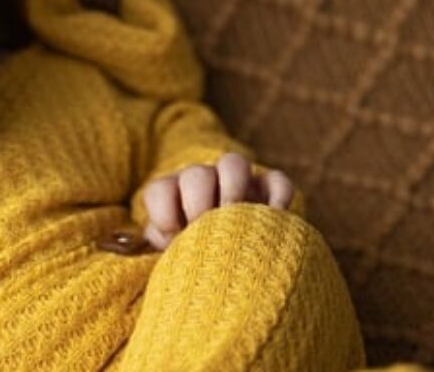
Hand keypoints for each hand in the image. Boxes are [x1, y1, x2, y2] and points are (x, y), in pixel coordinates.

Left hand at [141, 152, 292, 249]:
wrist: (230, 271)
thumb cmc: (192, 262)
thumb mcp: (170, 256)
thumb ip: (159, 248)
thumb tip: (156, 247)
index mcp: (172, 196)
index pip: (159, 190)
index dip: (164, 214)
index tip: (174, 237)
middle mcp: (202, 183)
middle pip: (196, 174)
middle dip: (198, 203)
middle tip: (204, 230)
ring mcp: (236, 183)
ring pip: (234, 164)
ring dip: (233, 190)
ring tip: (236, 223)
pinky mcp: (269, 191)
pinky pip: (277, 181)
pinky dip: (277, 197)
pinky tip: (273, 221)